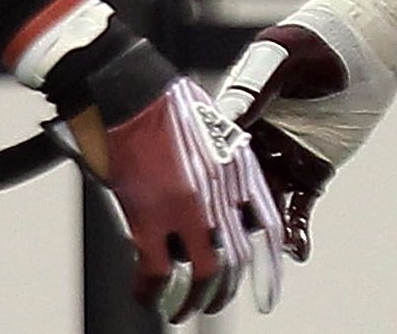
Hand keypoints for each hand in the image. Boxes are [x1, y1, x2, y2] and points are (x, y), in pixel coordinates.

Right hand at [0, 49, 283, 320]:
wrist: (126, 85)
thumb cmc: (160, 96)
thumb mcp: (211, 123)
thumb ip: (221, 159)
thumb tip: (216, 189)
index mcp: (238, 167)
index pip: (266, 228)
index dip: (269, 266)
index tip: (267, 291)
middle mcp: (220, 192)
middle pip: (234, 259)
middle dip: (222, 290)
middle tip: (211, 302)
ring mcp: (188, 206)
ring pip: (203, 274)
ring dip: (193, 300)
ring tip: (179, 310)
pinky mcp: (150, 214)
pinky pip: (158, 270)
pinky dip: (152, 290)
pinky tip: (146, 295)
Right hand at [217, 18, 396, 260]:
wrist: (367, 48)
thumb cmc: (319, 41)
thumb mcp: (284, 57)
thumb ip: (256, 88)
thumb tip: (226, 120)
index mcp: (239, 107)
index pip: (216, 144)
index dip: (209, 171)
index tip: (202, 199)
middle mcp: (255, 137)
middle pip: (236, 180)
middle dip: (231, 211)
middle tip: (229, 241)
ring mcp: (283, 156)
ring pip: (265, 200)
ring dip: (264, 227)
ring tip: (267, 251)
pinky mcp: (311, 172)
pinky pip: (299, 207)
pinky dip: (296, 229)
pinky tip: (298, 250)